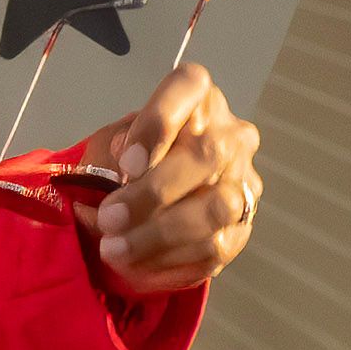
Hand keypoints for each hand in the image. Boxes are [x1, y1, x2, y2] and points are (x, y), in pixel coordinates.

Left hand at [69, 64, 259, 294]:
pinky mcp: (242, 226)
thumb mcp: (108, 146)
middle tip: (110, 217)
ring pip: (216, 206)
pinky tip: (138, 263)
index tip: (127, 163)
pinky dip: (170, 258)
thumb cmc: (128, 162)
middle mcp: (230, 134)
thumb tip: (119, 174)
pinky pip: (214, 246)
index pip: (189, 86)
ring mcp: (243, 181)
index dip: (158, 123)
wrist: (148, 201)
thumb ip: (110, 152)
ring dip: (160, 233)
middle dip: (153, 192)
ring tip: (115, 248)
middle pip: (207, 154)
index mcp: (196, 98)